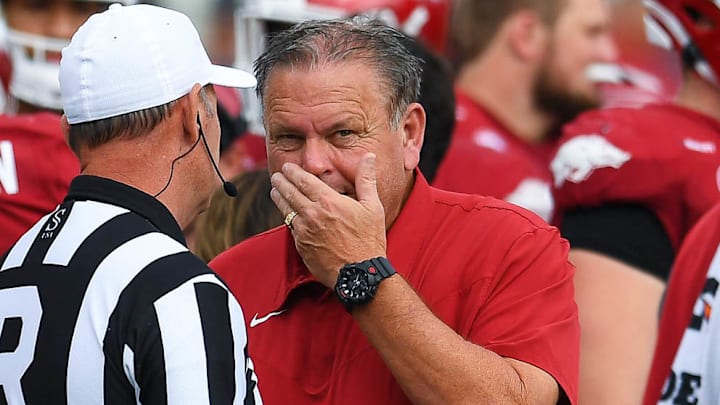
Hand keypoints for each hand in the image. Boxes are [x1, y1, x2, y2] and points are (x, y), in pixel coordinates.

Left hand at [270, 153, 386, 286]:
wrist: (359, 274)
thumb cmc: (369, 241)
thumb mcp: (373, 207)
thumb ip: (366, 179)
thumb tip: (369, 158)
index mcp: (329, 202)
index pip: (304, 180)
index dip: (293, 172)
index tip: (287, 167)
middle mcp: (312, 214)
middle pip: (289, 192)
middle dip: (281, 182)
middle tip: (276, 175)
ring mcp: (304, 231)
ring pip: (285, 210)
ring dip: (278, 197)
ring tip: (274, 191)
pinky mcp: (301, 246)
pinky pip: (290, 228)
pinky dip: (286, 217)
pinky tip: (286, 214)